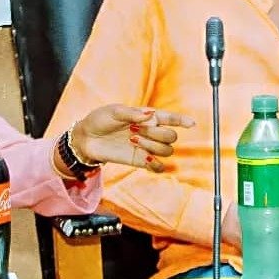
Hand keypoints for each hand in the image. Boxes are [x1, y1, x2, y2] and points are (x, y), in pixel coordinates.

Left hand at [71, 104, 194, 172]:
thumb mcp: (113, 111)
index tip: (192, 124)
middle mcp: (151, 132)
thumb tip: (149, 115)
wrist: (87, 138)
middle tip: (135, 130)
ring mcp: (147, 147)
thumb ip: (131, 113)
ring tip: (132, 140)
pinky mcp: (140, 161)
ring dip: (152, 145)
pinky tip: (145, 158)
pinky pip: (158, 167)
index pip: (171, 118)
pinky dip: (156, 164)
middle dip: (156, 133)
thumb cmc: (100, 120)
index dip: (183, 120)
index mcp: (148, 116)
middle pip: (171, 136)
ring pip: (167, 150)